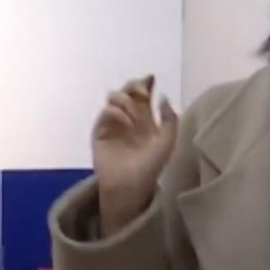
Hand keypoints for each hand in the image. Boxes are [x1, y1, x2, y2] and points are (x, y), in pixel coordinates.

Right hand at [92, 75, 177, 234]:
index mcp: (144, 118)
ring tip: (134, 116)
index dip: (145, 83)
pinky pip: (105, 113)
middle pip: (126, 91)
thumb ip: (170, 119)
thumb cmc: (150, 168)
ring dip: (125, 100)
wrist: (130, 187)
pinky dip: (115, 112)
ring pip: (113, 97)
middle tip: (143, 94)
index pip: (142, 93)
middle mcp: (128, 117)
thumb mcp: (168, 143)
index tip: (150, 83)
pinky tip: (126, 123)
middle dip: (133, 86)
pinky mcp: (99, 131)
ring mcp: (112, 123)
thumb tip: (163, 96)